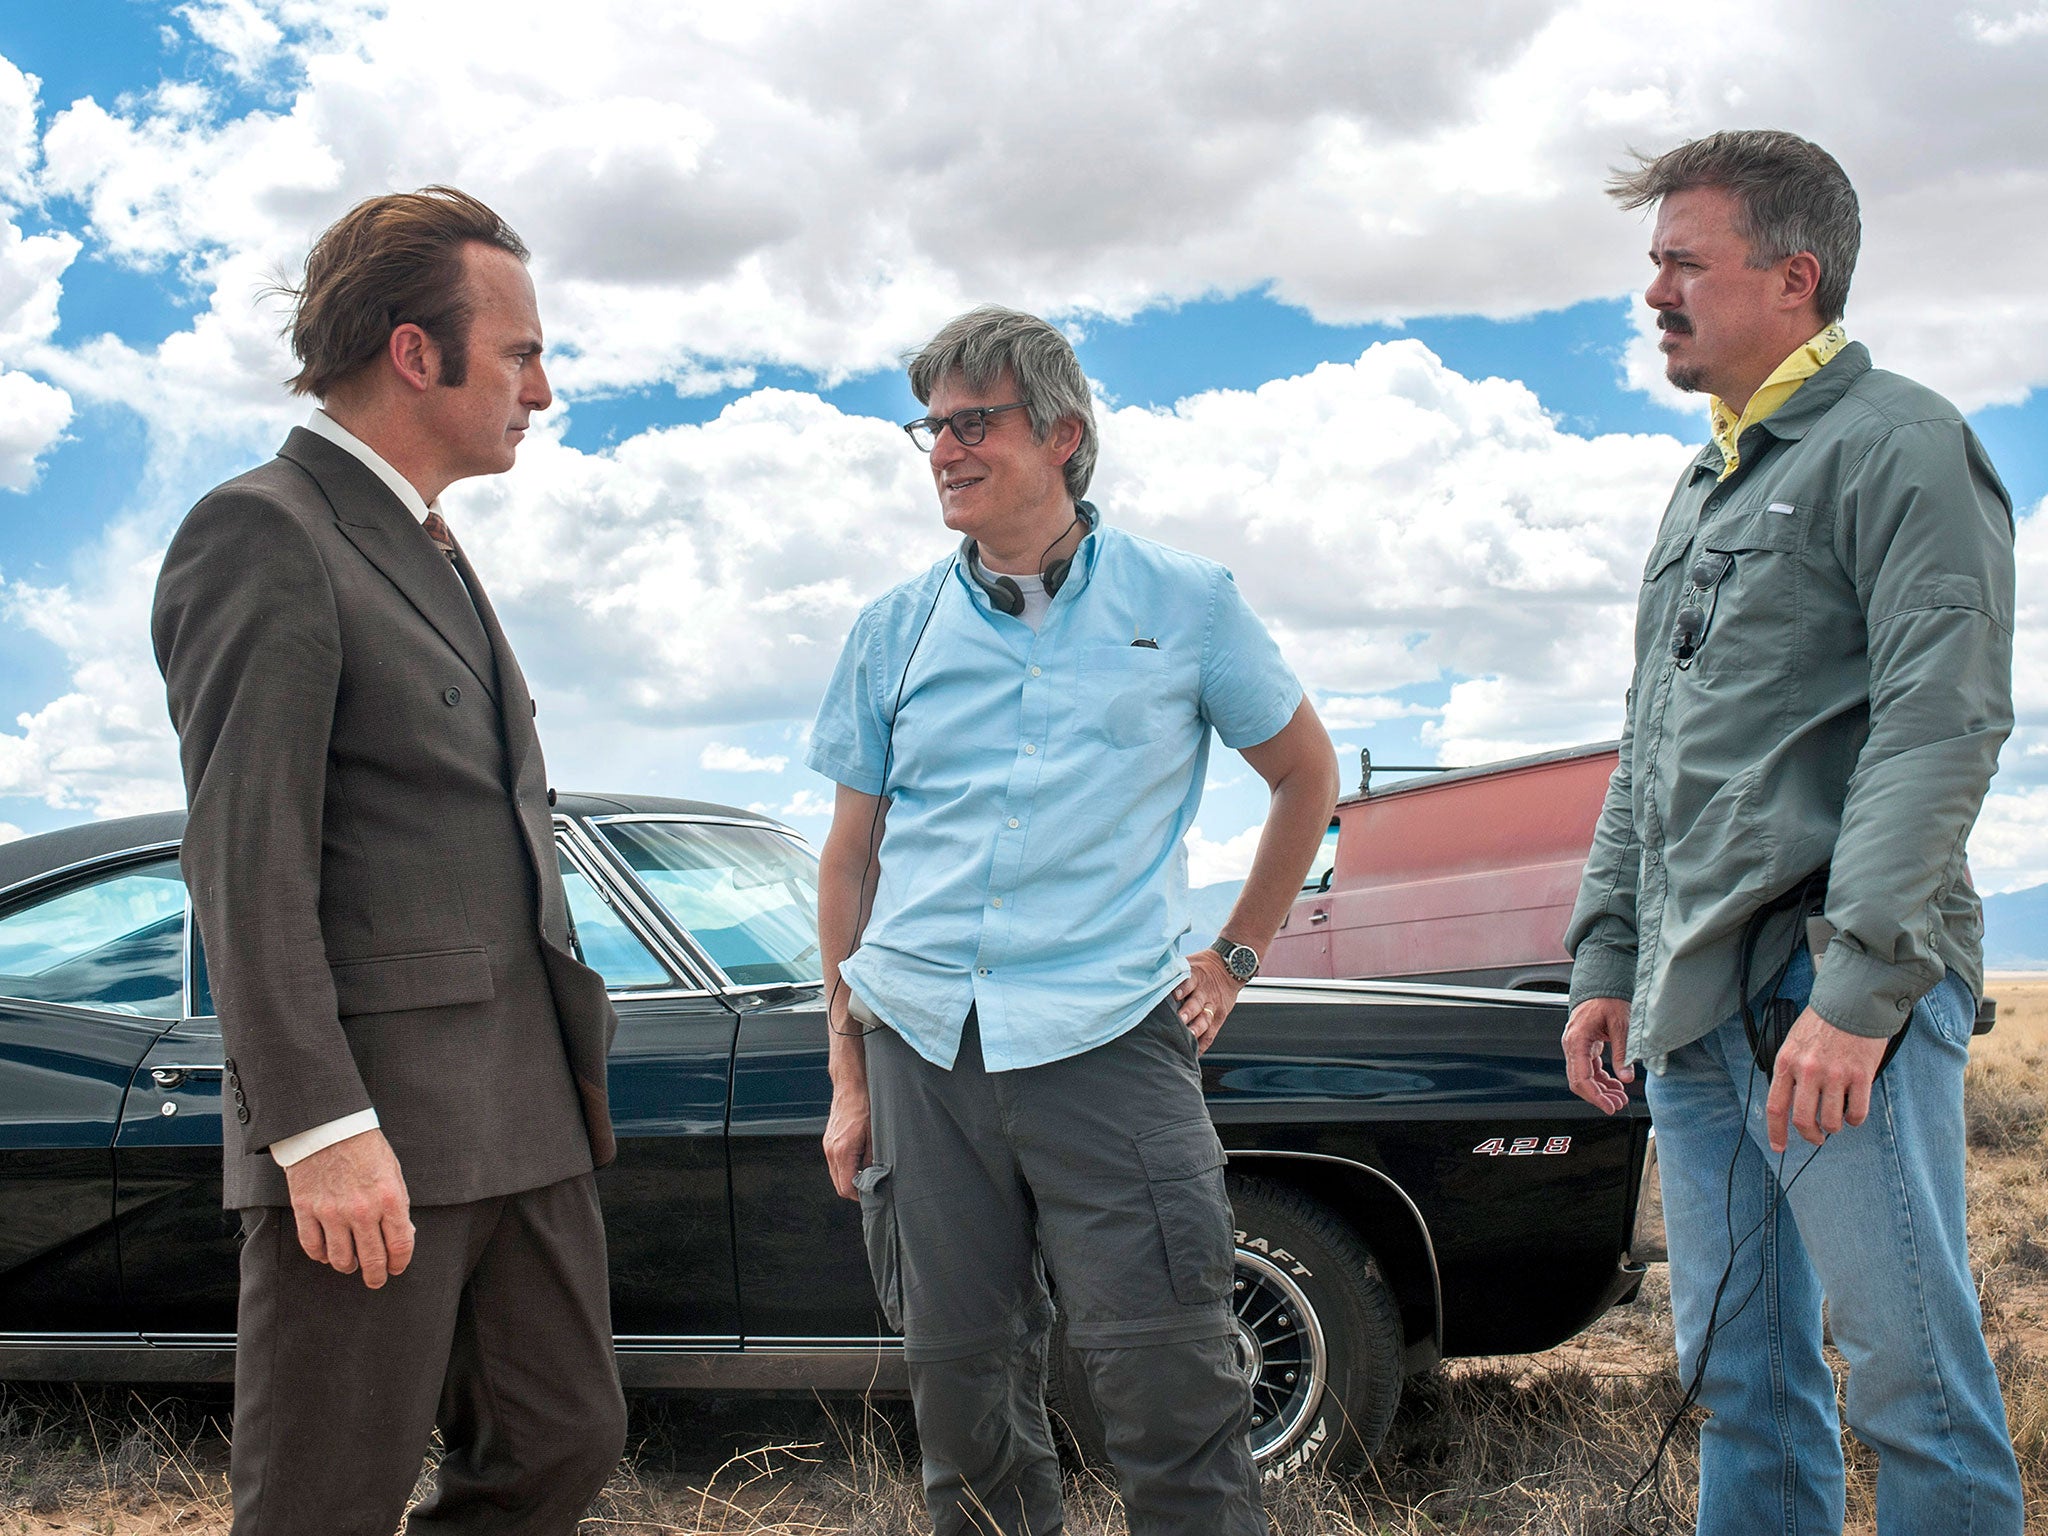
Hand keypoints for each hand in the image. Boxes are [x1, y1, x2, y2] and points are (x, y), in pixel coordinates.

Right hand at [282, 1128, 412, 1287]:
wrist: (328, 1126)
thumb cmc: (364, 1146)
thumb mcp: (393, 1172)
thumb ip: (397, 1205)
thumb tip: (403, 1235)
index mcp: (388, 1198)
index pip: (399, 1245)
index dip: (400, 1263)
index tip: (397, 1268)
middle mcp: (361, 1209)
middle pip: (371, 1258)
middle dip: (376, 1275)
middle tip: (376, 1280)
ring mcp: (331, 1211)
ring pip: (340, 1259)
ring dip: (348, 1267)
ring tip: (351, 1265)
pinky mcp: (306, 1209)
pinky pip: (312, 1246)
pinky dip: (321, 1256)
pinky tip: (327, 1254)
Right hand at [823, 1079, 872, 1200]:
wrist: (851, 1086)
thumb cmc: (865, 1106)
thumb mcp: (876, 1135)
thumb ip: (873, 1159)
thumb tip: (874, 1177)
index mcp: (842, 1151)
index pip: (846, 1187)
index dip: (860, 1195)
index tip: (874, 1194)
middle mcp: (831, 1150)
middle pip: (839, 1185)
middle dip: (855, 1190)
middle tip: (872, 1187)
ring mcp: (828, 1145)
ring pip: (836, 1175)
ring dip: (850, 1178)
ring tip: (868, 1172)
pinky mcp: (828, 1141)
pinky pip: (835, 1163)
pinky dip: (846, 1167)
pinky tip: (860, 1160)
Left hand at [1172, 950, 1240, 1052]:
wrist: (1231, 967)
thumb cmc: (1203, 967)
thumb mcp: (1189, 962)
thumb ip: (1173, 971)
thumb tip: (1148, 975)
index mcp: (1196, 977)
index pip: (1188, 982)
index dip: (1180, 988)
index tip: (1173, 995)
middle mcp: (1205, 993)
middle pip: (1196, 1003)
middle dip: (1187, 1013)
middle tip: (1179, 1020)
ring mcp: (1213, 1006)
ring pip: (1204, 1020)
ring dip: (1196, 1030)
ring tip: (1188, 1038)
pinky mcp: (1219, 1017)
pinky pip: (1211, 1034)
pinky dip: (1203, 1044)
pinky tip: (1194, 1053)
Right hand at [1562, 997, 1633, 1114]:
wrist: (1603, 984)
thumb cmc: (1608, 999)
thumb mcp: (1621, 1026)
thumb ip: (1623, 1053)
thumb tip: (1626, 1077)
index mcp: (1576, 1041)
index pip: (1581, 1078)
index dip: (1595, 1096)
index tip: (1609, 1107)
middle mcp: (1573, 1046)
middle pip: (1579, 1081)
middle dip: (1598, 1096)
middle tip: (1618, 1104)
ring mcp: (1577, 1047)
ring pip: (1584, 1077)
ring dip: (1601, 1090)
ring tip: (1620, 1098)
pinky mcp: (1585, 1046)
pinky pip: (1590, 1069)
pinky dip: (1602, 1079)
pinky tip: (1616, 1085)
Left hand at [1765, 1006, 1891, 1152]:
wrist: (1851, 1002)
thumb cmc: (1822, 1022)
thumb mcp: (1794, 1042)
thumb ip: (1791, 1070)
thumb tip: (1792, 1102)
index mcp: (1787, 1062)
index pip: (1776, 1106)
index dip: (1776, 1132)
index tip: (1779, 1146)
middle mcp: (1808, 1071)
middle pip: (1803, 1120)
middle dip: (1810, 1136)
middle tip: (1816, 1138)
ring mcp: (1835, 1075)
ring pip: (1831, 1121)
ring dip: (1834, 1128)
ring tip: (1836, 1121)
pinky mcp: (1860, 1076)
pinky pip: (1856, 1113)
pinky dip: (1855, 1119)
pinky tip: (1853, 1113)